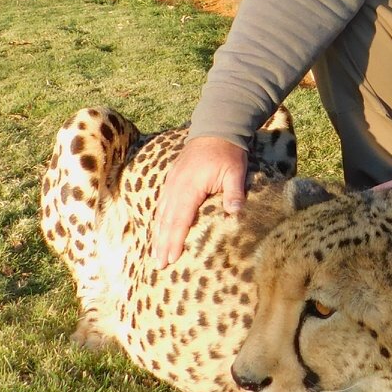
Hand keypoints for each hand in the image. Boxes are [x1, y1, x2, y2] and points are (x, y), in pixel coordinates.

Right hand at [151, 136, 248, 267]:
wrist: (217, 126)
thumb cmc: (228, 151)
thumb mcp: (235, 171)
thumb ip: (234, 193)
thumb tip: (235, 213)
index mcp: (190, 187)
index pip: (180, 219)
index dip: (174, 240)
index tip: (171, 259)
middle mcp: (176, 186)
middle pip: (166, 220)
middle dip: (162, 243)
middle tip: (159, 264)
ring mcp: (172, 181)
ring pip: (161, 213)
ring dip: (158, 234)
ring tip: (156, 254)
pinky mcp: (173, 178)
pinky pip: (162, 203)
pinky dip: (159, 219)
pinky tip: (158, 230)